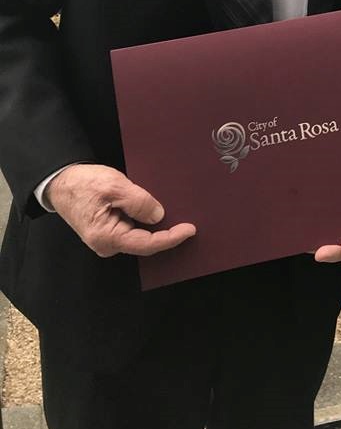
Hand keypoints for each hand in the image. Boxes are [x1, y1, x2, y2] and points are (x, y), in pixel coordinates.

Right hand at [46, 163, 195, 257]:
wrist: (61, 183)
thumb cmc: (83, 184)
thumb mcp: (114, 186)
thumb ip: (138, 202)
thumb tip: (158, 216)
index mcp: (107, 237)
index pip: (147, 244)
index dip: (171, 238)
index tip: (190, 229)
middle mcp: (108, 245)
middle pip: (145, 243)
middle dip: (167, 233)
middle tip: (189, 220)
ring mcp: (108, 240)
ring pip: (140, 236)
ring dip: (157, 227)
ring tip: (179, 214)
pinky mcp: (110, 232)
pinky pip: (133, 230)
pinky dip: (147, 222)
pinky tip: (159, 212)